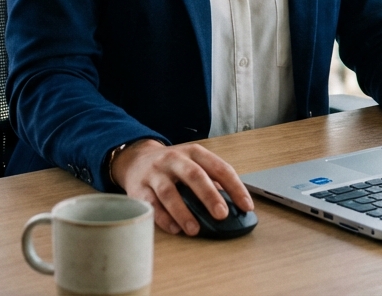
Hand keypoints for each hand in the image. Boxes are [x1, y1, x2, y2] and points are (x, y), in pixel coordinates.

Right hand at [110, 140, 253, 235]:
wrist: (135, 159)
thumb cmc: (172, 166)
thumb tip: (233, 205)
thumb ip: (211, 180)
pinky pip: (151, 204)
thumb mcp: (192, 163)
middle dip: (209, 195)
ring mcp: (155, 173)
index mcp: (194, 153)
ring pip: (169, 191)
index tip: (246, 206)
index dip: (235, 187)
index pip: (219, 167)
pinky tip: (174, 228)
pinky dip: (163, 218)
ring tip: (195, 230)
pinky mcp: (139, 188)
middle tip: (221, 214)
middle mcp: (174, 159)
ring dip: (183, 212)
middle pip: (194, 175)